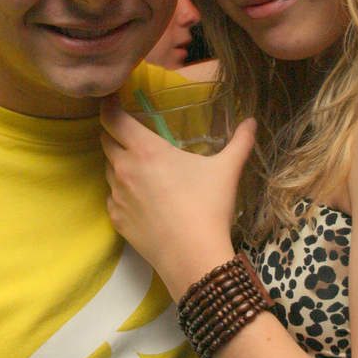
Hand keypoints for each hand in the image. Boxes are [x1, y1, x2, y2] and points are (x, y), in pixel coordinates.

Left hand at [100, 94, 256, 298]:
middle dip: (114, 134)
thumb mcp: (226, 170)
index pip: (113, 119)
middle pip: (106, 141)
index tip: (111, 100)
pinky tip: (142, 199)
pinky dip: (122, 193)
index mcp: (146, 150)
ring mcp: (117, 196)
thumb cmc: (208, 207)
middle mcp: (124, 169)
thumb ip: (239, 142)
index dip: (109, 106)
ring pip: (108, 170)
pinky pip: (112, 198)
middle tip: (130, 134)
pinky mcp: (116, 219)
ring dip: (119, 164)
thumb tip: (251, 121)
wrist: (192, 256)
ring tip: (141, 169)